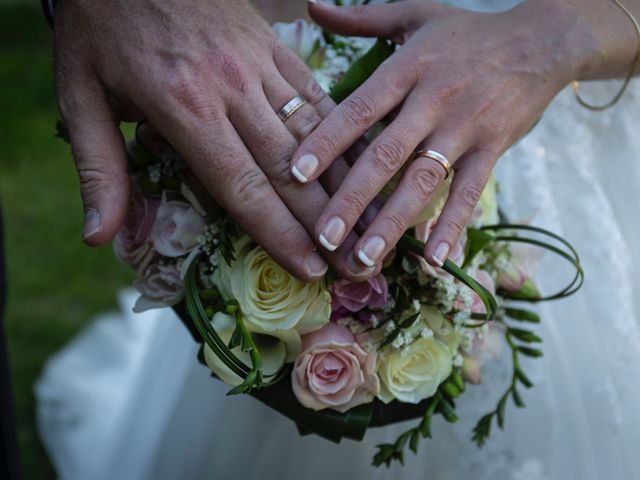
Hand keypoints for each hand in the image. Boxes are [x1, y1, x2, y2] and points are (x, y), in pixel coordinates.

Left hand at [53, 0, 374, 281]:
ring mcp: (259, 64)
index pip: (242, 185)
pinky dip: (339, 131)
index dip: (279, 233)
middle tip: (353, 260)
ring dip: (343, 181)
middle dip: (323, 220)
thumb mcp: (79, 95)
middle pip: (288, 168)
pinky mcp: (273, 45)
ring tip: (368, 219)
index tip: (310, 267)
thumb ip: (100, 170)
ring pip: (312, 133)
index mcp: (184, 107)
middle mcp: (231, 89)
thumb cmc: (100, 24)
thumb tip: (100, 238)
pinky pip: (313, 94)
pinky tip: (359, 159)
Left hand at [290, 0, 592, 268]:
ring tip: (365, 258)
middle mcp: (434, 99)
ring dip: (393, 222)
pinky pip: (470, 191)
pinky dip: (453, 225)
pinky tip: (435, 261)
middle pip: (386, 153)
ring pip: (423, 179)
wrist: (540, 41)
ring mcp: (465, 126)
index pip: (359, 108)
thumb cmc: (466, 32)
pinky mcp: (493, 147)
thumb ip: (360, 17)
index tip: (295, 174)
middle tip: (323, 236)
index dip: (326, 140)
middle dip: (351, 197)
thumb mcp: (414, 14)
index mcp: (408, 67)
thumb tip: (311, 5)